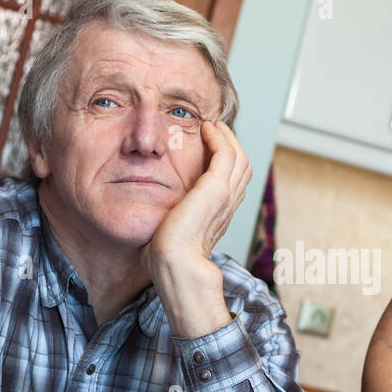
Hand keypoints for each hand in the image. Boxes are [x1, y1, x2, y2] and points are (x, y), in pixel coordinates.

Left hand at [142, 120, 252, 276]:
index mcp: (220, 216)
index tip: (211, 149)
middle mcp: (228, 205)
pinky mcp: (216, 188)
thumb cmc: (167, 258)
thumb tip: (148, 223)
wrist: (175, 264)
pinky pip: (226, 153)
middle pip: (242, 167)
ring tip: (213, 126)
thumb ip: (167, 224)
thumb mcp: (170, 235)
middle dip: (232, 145)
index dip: (227, 164)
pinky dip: (219, 137)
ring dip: (227, 138)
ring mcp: (226, 196)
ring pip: (239, 157)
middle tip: (216, 130)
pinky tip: (206, 129)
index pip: (233, 184)